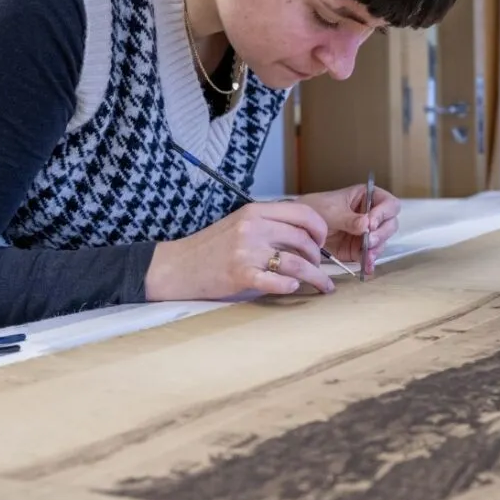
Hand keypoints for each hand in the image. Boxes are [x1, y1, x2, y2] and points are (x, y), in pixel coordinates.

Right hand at [144, 202, 334, 300]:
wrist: (177, 267)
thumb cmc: (211, 247)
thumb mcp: (240, 224)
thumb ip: (269, 225)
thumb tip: (305, 236)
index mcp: (255, 211)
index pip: (303, 214)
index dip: (320, 229)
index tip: (322, 242)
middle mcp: (253, 228)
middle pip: (304, 240)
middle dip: (318, 257)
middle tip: (319, 267)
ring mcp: (246, 251)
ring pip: (296, 263)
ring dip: (315, 277)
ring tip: (322, 286)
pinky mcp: (240, 274)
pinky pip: (276, 282)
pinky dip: (290, 286)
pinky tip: (294, 288)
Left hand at [294, 183, 400, 275]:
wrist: (299, 227)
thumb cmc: (315, 209)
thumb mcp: (332, 211)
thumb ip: (350, 219)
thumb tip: (367, 225)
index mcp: (367, 197)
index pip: (389, 204)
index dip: (384, 213)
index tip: (372, 223)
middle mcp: (371, 215)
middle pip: (390, 224)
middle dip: (381, 234)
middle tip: (369, 240)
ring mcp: (366, 234)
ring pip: (382, 241)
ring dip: (376, 249)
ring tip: (366, 255)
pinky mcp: (359, 249)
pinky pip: (370, 256)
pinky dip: (369, 262)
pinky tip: (366, 268)